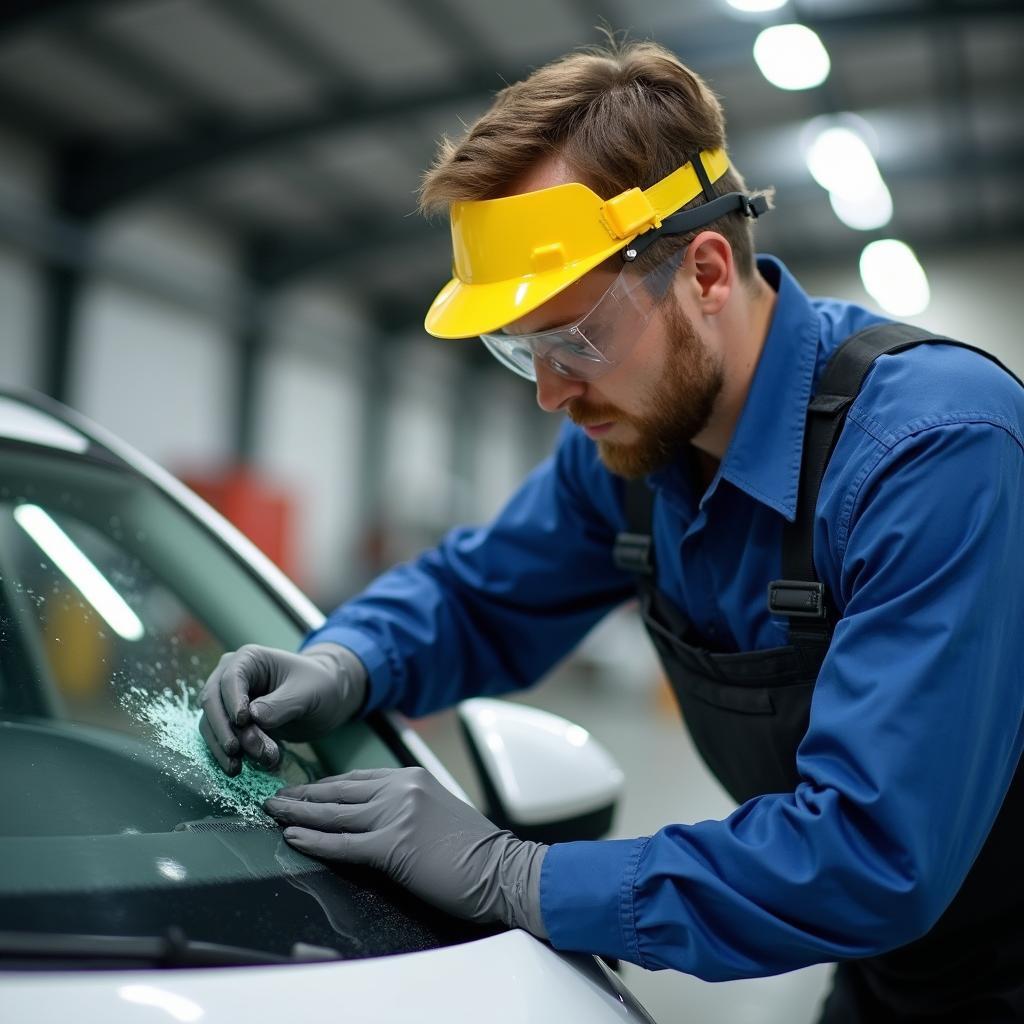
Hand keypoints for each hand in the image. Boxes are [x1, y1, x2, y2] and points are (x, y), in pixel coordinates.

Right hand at [198, 643, 367, 775]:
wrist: (326, 699)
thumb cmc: (319, 686)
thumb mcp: (307, 693)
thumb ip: (281, 705)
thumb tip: (252, 718)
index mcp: (249, 659)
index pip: (230, 679)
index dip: (233, 701)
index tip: (243, 722)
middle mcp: (231, 677)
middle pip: (213, 702)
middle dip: (226, 730)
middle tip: (243, 752)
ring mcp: (228, 701)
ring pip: (212, 725)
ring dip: (225, 748)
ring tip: (242, 768)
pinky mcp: (231, 724)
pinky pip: (219, 740)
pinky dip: (226, 756)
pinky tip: (238, 770)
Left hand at [263, 767, 548, 937]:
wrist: (501, 869)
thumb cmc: (473, 849)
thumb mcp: (438, 811)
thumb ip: (406, 806)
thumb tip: (373, 816)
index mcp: (411, 777)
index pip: (357, 778)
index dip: (326, 784)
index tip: (303, 788)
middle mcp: (401, 788)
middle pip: (340, 790)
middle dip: (304, 794)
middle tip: (275, 797)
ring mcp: (396, 815)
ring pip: (335, 813)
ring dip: (299, 813)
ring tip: (273, 812)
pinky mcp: (392, 846)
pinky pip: (342, 843)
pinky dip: (314, 840)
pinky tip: (292, 836)